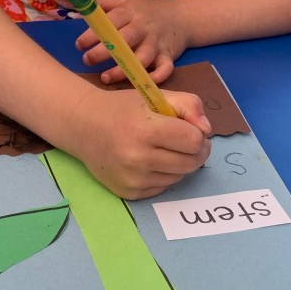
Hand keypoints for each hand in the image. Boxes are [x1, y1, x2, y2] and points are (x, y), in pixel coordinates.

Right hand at [71, 87, 211, 199]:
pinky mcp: (129, 193)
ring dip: (180, 163)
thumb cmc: (123, 109)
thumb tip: (207, 130)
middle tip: (186, 140)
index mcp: (145, 129)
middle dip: (196, 151)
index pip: (193, 140)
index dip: (198, 133)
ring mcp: (132, 179)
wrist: (84, 126)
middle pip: (191, 162)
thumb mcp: (155, 96)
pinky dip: (164, 175)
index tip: (190, 128)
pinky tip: (152, 161)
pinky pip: (163, 187)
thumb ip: (188, 105)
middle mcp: (138, 158)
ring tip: (165, 148)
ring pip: (179, 176)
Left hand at [75, 0, 187, 84]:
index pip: (111, 22)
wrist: (182, 18)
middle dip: (104, 51)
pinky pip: (164, 69)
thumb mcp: (128, 2)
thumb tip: (82, 4)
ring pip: (142, 58)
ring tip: (105, 78)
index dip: (94, 33)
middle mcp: (144, 28)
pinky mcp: (169, 57)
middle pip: (124, 40)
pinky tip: (140, 83)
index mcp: (131, 13)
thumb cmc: (148, 12)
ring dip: (123, 69)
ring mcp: (157, 43)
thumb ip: (105, 3)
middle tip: (87, 60)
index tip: (79, 45)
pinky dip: (155, 77)